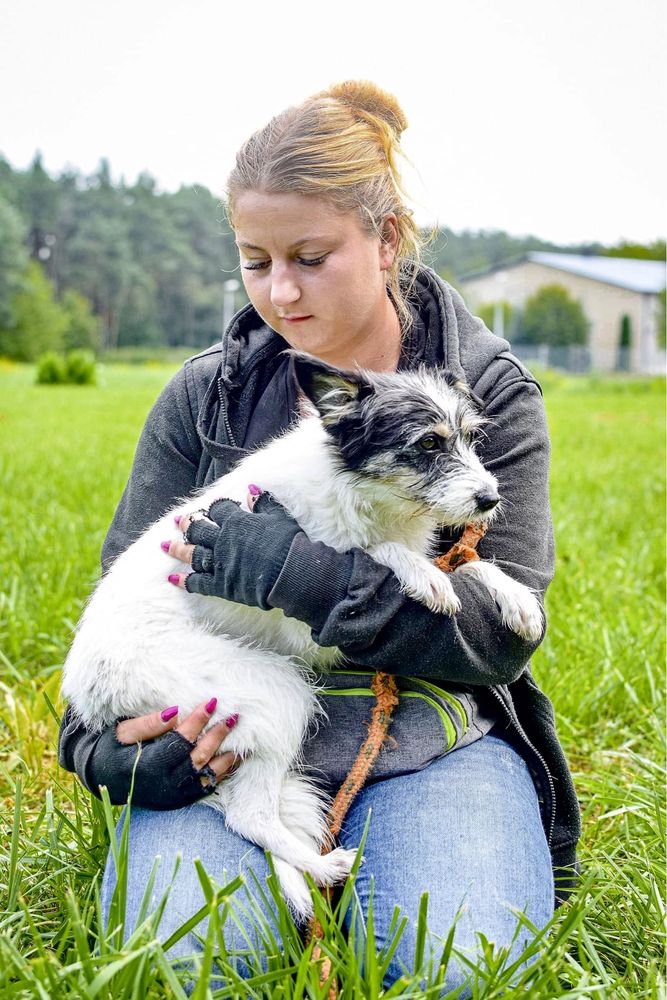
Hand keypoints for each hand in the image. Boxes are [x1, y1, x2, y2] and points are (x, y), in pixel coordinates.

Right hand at [84, 698, 241, 808]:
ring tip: (240, 737)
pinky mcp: (180, 800)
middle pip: (197, 758)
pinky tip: (235, 757)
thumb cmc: (112, 750)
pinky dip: (223, 772)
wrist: (106, 781)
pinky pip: (207, 787)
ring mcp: (173, 795)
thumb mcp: (122, 734)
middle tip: (234, 716)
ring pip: (206, 775)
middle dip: (217, 735)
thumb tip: (175, 711)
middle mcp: (163, 784)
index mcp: (146, 766)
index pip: (178, 742)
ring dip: (226, 756)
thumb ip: (147, 724)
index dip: (196, 722)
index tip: (211, 702)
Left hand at [162, 486, 302, 609]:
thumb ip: (263, 502)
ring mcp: (219, 563)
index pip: (219, 509)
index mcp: (236, 522)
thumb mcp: (279, 516)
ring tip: (164, 545)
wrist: (292, 573)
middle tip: (177, 520)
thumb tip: (252, 488)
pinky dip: (184, 581)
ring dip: (177, 548)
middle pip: (198, 529)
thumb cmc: (289, 543)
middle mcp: (222, 540)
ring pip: (192, 553)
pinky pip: (198, 582)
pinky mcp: (221, 585)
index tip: (211, 508)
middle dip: (187, 524)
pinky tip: (172, 579)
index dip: (214, 508)